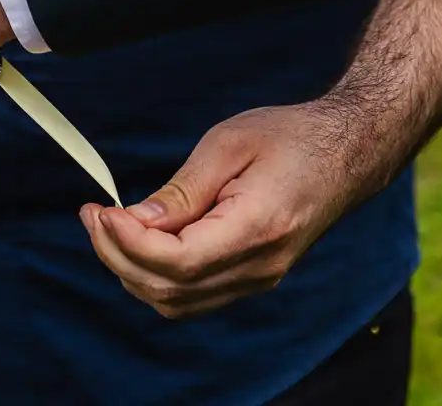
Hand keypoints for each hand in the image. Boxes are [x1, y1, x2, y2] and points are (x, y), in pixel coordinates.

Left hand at [79, 100, 368, 318]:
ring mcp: (259, 278)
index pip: (177, 263)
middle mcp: (260, 267)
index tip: (101, 210)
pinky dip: (155, 276)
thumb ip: (182, 189)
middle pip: (170, 291)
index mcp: (258, 229)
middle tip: (93, 214)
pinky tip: (139, 240)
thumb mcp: (229, 144)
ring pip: (177, 303)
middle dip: (118, 256)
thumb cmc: (290, 137)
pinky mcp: (253, 277)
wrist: (348, 152)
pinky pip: (193, 296)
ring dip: (131, 270)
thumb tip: (136, 220)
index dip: (128, 243)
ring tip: (107, 226)